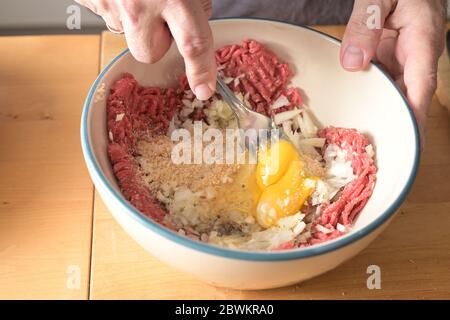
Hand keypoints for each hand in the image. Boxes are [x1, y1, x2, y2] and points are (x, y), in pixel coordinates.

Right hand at [76, 0, 215, 99]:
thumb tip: (200, 12)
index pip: (194, 43)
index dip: (201, 69)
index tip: (204, 89)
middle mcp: (138, 4)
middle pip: (149, 52)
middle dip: (157, 40)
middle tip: (159, 13)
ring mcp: (108, 2)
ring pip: (124, 32)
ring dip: (134, 19)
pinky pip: (105, 12)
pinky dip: (113, 3)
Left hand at [341, 0, 446, 144]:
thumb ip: (366, 25)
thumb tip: (353, 62)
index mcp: (422, 43)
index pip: (421, 89)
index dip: (415, 118)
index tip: (408, 143)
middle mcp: (416, 57)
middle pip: (409, 99)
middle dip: (397, 126)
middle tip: (378, 153)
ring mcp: (404, 59)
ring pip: (394, 94)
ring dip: (381, 113)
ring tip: (362, 140)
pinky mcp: (391, 58)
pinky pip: (383, 83)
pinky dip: (371, 96)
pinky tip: (355, 109)